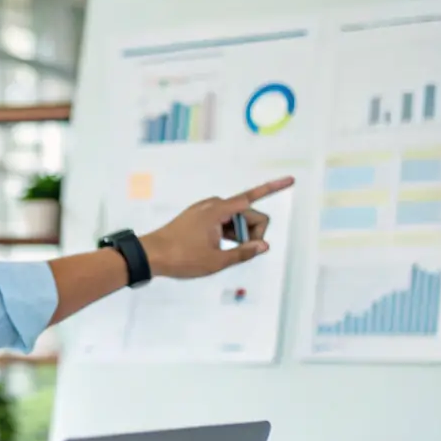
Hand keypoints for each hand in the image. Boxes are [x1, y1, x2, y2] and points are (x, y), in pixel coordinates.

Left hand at [139, 176, 294, 279]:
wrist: (150, 255)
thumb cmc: (180, 258)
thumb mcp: (216, 261)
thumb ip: (244, 252)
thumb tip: (264, 245)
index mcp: (218, 210)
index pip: (252, 197)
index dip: (273, 188)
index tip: (291, 180)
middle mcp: (213, 205)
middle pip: (248, 214)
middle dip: (252, 233)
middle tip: (240, 252)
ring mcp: (205, 210)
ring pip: (236, 220)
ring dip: (239, 235)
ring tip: (223, 252)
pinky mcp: (199, 217)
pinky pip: (224, 222)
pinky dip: (229, 234)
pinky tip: (221, 248)